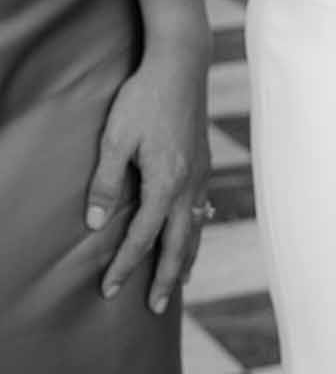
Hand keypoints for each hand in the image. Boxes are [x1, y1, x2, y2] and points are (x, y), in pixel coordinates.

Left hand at [85, 36, 211, 314]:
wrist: (181, 66)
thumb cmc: (143, 98)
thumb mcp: (114, 138)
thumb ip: (104, 182)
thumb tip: (93, 223)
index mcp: (164, 183)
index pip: (142, 237)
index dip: (125, 266)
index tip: (109, 288)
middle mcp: (187, 187)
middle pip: (177, 245)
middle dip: (164, 279)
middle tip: (154, 308)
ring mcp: (200, 176)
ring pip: (194, 230)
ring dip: (184, 260)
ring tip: (177, 283)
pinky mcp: (203, 165)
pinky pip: (200, 210)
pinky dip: (196, 231)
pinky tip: (193, 233)